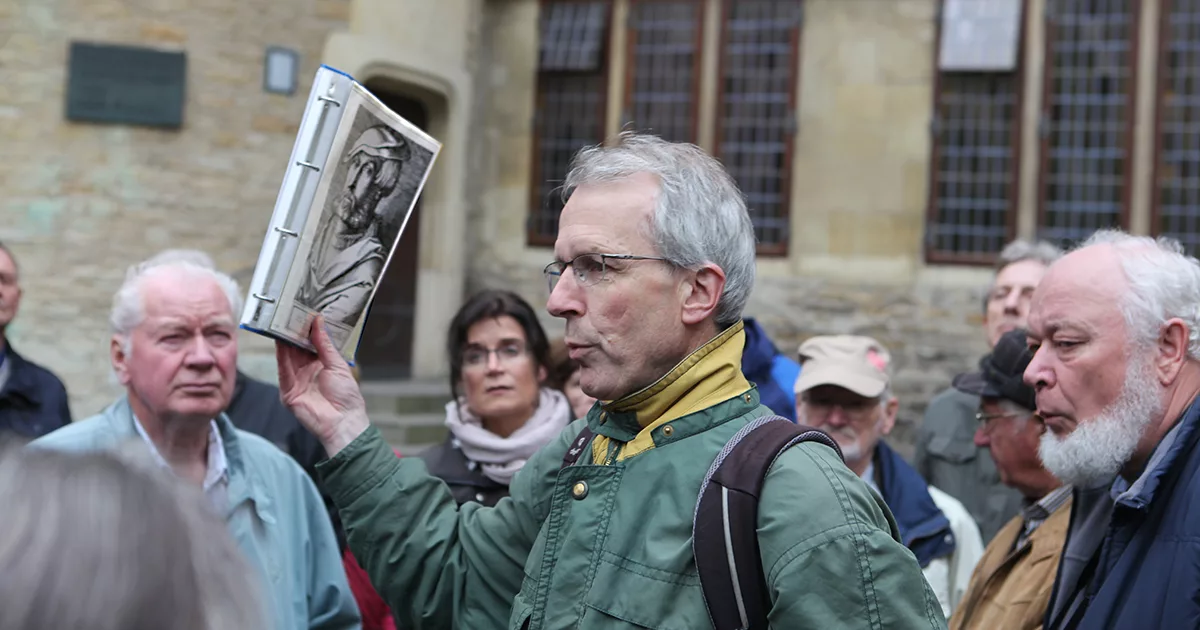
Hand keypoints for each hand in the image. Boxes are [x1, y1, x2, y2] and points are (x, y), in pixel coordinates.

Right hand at [277, 316, 368, 455]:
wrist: (344, 422)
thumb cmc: (346, 397)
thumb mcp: (338, 365)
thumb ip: (325, 344)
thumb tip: (318, 322)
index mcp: (321, 364)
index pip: (310, 344)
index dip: (306, 329)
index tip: (304, 312)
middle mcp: (307, 371)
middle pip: (296, 349)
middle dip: (292, 332)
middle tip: (289, 313)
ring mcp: (296, 381)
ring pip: (287, 358)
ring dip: (284, 342)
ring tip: (281, 323)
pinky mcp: (288, 392)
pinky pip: (283, 372)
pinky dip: (281, 357)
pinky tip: (280, 343)